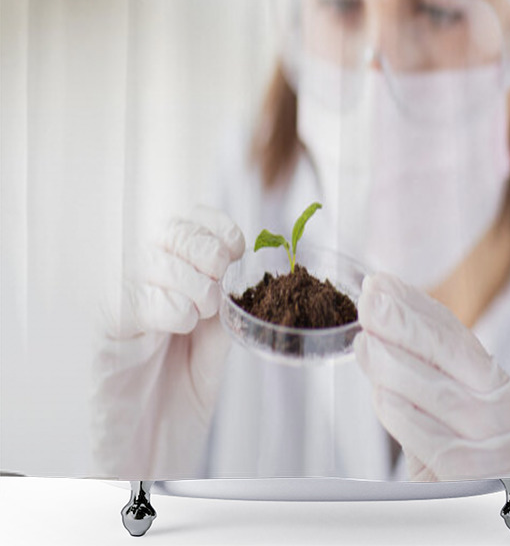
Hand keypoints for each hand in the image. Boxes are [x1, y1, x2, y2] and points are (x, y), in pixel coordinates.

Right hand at [90, 204, 244, 478]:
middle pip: (168, 232)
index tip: (238, 244)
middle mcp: (141, 281)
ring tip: (204, 310)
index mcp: (171, 275)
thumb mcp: (217, 339)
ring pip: (150, 259)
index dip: (215, 224)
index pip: (186, 221)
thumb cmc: (183, 391)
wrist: (155, 449)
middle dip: (205, 248)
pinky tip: (181, 324)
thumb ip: (225, 301)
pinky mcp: (104, 332)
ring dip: (190, 280)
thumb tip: (242, 265)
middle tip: (220, 278)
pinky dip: (167, 307)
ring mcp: (119, 303)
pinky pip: (131, 299)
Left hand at [354, 272, 509, 480]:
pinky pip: (439, 444)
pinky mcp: (486, 483)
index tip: (382, 282)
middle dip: (405, 323)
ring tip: (364, 343)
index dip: (416, 305)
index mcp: (496, 386)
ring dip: (397, 365)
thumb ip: (416, 368)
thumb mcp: (437, 411)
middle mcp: (508, 411)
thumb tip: (376, 314)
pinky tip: (382, 396)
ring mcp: (502, 447)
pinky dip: (406, 418)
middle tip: (369, 298)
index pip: (455, 335)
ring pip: (442, 395)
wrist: (480, 523)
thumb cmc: (451, 463)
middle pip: (452, 356)